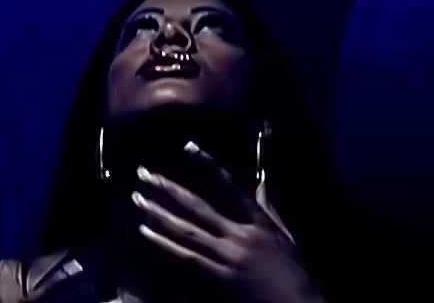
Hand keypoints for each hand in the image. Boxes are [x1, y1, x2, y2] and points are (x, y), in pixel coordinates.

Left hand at [132, 143, 324, 302]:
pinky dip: (165, 244)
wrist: (295, 302)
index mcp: (258, 221)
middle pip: (198, 207)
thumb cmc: (293, 270)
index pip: (229, 186)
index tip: (188, 147)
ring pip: (187, 231)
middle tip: (144, 174)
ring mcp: (226, 256)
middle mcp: (239, 235)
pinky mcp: (218, 277)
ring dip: (159, 214)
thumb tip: (260, 183)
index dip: (208, 165)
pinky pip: (186, 257)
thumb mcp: (284, 235)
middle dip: (169, 189)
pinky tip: (146, 232)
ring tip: (138, 199)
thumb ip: (268, 209)